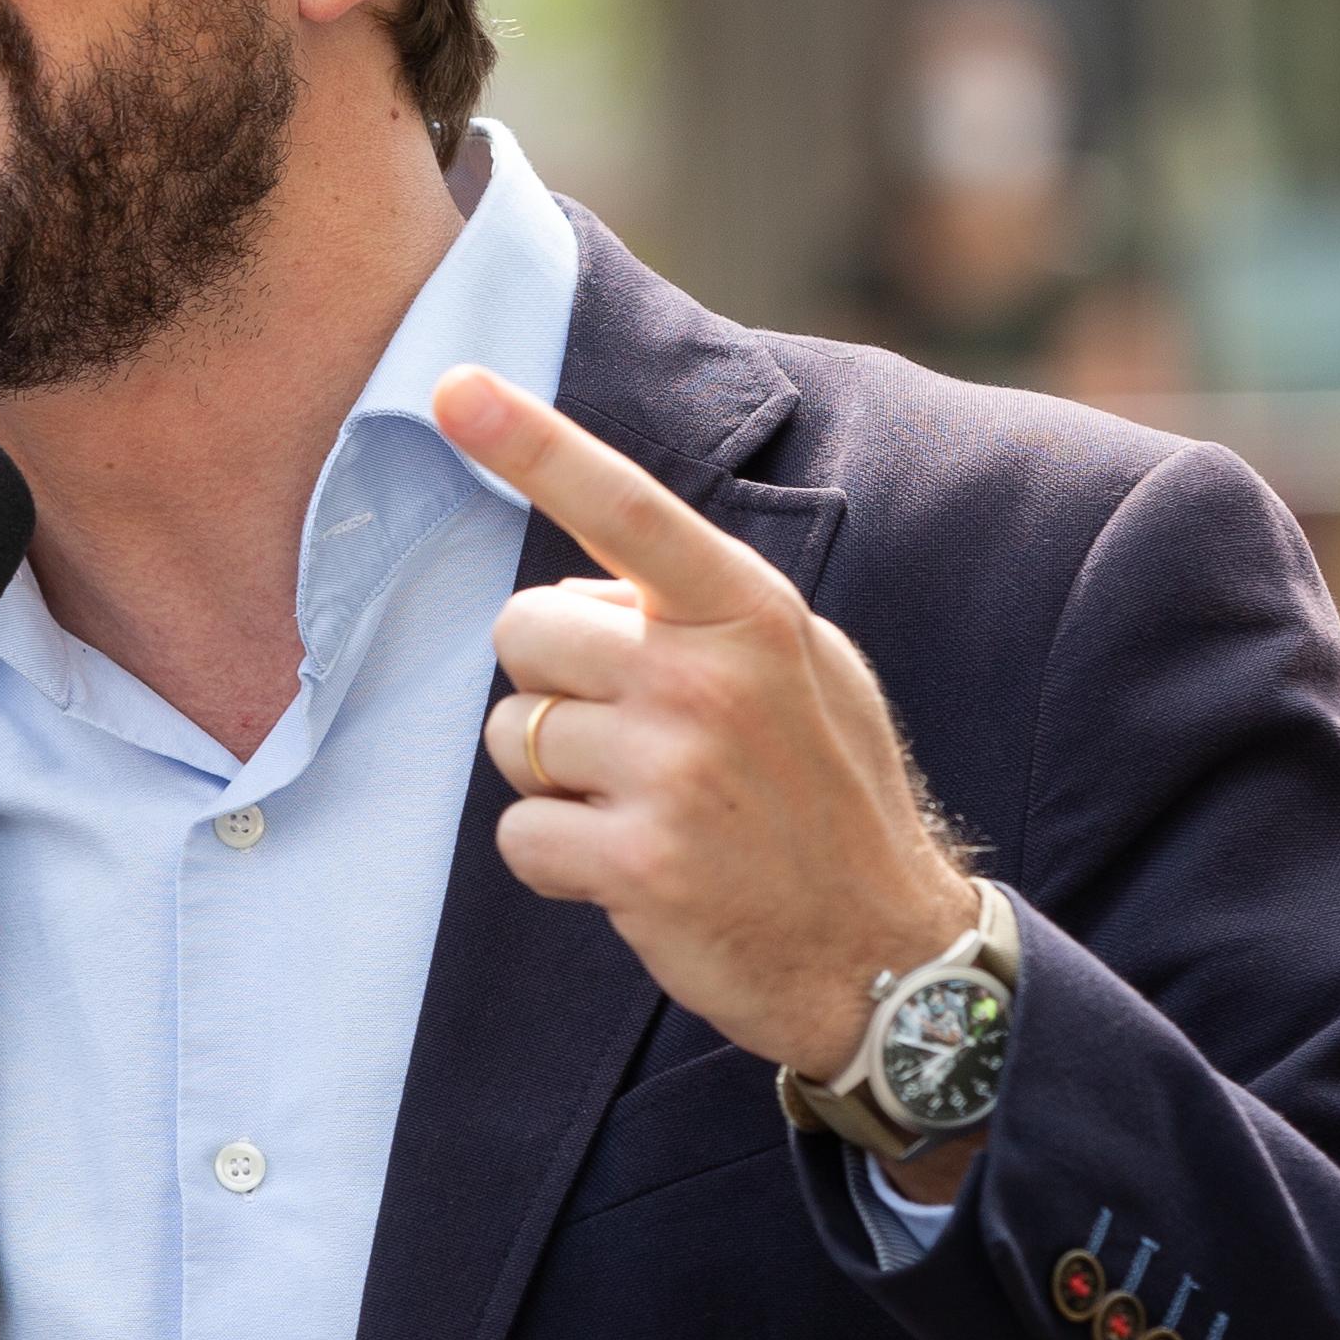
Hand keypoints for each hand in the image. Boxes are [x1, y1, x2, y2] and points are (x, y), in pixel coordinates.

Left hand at [434, 368, 980, 1096]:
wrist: (886, 953)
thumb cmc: (827, 798)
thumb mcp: (804, 670)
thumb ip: (702, 614)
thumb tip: (579, 592)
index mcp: (747, 612)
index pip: (624, 506)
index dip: (532, 442)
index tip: (452, 386)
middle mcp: (707, 676)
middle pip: (522, 633)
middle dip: (551, 684)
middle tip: (632, 738)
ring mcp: (672, 769)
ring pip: (511, 737)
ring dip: (557, 781)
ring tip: (650, 809)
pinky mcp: (638, 862)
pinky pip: (520, 835)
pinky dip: (557, 860)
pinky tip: (634, 872)